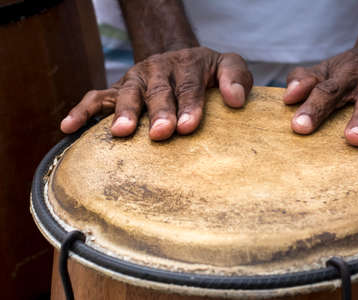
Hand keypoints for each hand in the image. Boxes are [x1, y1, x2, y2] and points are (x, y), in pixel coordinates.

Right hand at [60, 47, 252, 139]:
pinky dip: (83, 111)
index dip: (189, 105)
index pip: (189, 85)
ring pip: (127, 92)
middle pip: (158, 90)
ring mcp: (136, 78)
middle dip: (159, 112)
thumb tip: (235, 99)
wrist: (183, 61)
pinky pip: (96, 97)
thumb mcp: (229, 67)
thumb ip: (236, 78)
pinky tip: (68, 127)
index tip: (188, 126)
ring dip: (125, 112)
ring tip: (122, 132)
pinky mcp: (119, 89)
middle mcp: (159, 69)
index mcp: (187, 63)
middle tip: (161, 133)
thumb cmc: (209, 73)